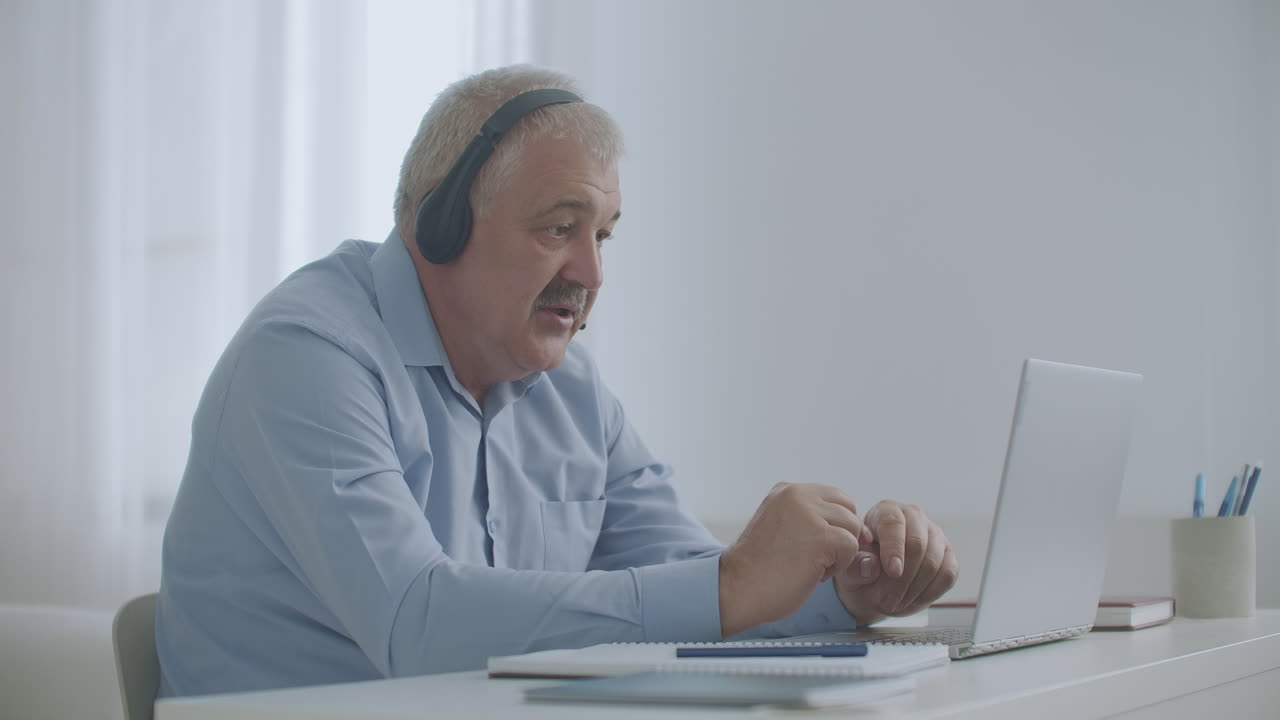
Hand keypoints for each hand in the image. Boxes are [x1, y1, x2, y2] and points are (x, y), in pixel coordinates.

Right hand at [719, 483, 873, 636]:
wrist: (737, 589)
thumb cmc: (760, 568)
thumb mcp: (781, 525)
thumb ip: (810, 516)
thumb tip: (857, 527)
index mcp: (787, 490)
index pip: (835, 497)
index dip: (835, 524)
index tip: (816, 545)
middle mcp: (798, 495)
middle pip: (848, 509)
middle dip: (840, 535)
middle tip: (814, 556)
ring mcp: (809, 514)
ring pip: (852, 528)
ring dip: (839, 552)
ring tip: (810, 564)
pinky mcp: (820, 537)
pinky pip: (851, 547)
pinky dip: (838, 566)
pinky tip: (813, 573)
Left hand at [832, 501, 957, 623]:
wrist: (875, 586)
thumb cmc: (860, 570)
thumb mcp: (849, 570)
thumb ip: (856, 566)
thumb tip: (870, 565)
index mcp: (885, 511)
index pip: (893, 523)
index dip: (894, 548)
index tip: (892, 572)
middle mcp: (913, 516)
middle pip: (917, 543)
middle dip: (904, 577)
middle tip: (888, 600)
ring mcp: (934, 534)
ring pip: (934, 560)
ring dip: (915, 588)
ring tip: (895, 603)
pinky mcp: (948, 554)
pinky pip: (947, 573)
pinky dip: (931, 592)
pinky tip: (913, 600)